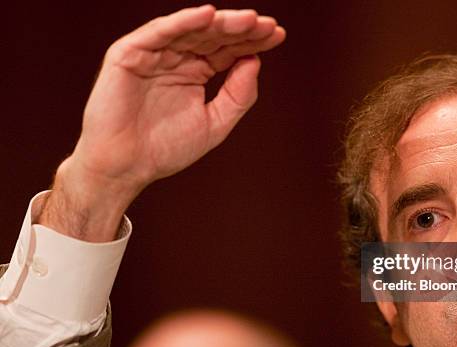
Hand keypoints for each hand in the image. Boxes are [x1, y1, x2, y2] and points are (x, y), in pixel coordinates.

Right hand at [40, 5, 285, 240]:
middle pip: (214, 36)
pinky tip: (209, 16)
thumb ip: (237, 96)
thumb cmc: (164, 148)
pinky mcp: (130, 53)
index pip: (228, 50)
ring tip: (249, 20)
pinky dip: (183, 22)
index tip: (278, 35)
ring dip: (220, 23)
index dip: (252, 41)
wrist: (125, 167)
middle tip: (268, 25)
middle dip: (242, 29)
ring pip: (192, 30)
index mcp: (195, 72)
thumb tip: (255, 61)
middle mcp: (176, 58)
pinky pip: (159, 32)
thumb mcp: (214, 124)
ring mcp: (153, 54)